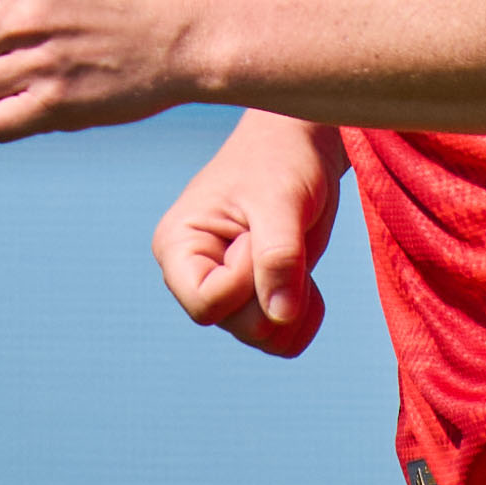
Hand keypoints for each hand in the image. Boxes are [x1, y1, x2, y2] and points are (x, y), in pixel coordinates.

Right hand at [153, 112, 344, 357]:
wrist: (302, 145)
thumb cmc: (280, 159)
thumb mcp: (280, 200)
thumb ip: (278, 256)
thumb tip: (280, 315)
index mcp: (177, 247)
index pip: (206, 304)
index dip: (245, 280)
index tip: (259, 235)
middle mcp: (194, 276)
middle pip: (238, 326)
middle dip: (274, 290)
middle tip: (283, 239)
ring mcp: (227, 291)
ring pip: (262, 337)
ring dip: (293, 303)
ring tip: (297, 254)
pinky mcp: (256, 298)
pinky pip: (282, 340)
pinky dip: (304, 316)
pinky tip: (308, 279)